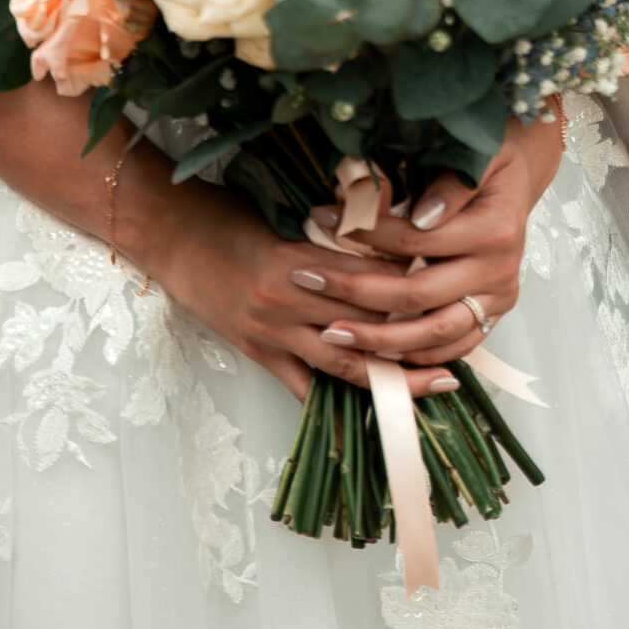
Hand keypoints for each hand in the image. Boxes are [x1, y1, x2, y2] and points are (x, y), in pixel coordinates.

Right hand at [148, 181, 463, 405]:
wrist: (169, 237)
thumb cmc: (224, 215)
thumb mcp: (281, 211)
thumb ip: (331, 231)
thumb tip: (383, 235)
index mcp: (297, 261)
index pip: (368, 279)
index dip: (409, 286)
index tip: (446, 287)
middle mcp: (287, 303)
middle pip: (364, 326)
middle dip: (414, 339)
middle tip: (459, 347)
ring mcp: (272, 333)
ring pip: (343, 362)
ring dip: (391, 378)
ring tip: (433, 385)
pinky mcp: (257, 352)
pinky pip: (302, 385)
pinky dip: (334, 402)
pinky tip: (368, 417)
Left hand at [291, 114, 565, 371]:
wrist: (517, 179)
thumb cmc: (489, 160)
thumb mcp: (476, 154)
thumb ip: (450, 185)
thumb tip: (421, 216)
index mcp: (494, 229)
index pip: (418, 240)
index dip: (367, 232)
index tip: (322, 220)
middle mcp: (499, 270)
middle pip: (418, 294)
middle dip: (357, 291)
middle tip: (308, 279)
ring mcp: (497, 298)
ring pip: (434, 332)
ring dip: (379, 339)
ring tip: (332, 333)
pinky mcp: (492, 315)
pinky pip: (453, 347)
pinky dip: (414, 355)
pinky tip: (375, 352)